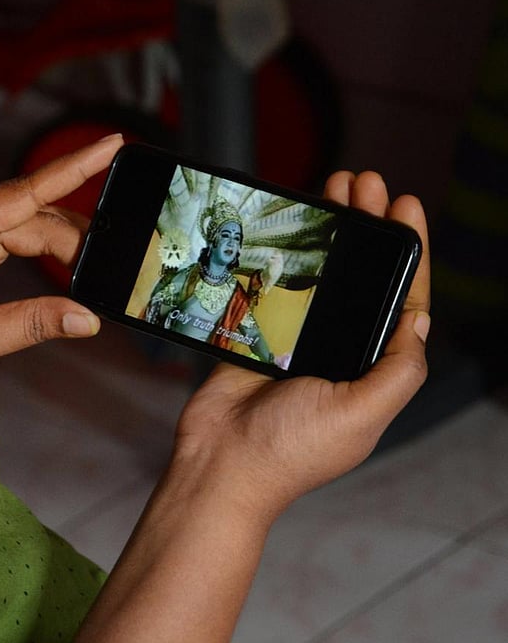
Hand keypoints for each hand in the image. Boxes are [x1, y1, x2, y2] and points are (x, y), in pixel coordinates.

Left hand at [0, 134, 122, 371]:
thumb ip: (32, 323)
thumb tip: (87, 318)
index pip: (26, 191)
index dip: (73, 167)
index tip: (111, 144)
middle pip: (33, 213)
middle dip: (75, 234)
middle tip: (113, 258)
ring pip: (26, 227)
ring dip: (61, 244)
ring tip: (95, 264)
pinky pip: (12, 241)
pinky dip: (41, 252)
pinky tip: (66, 264)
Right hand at [176, 170, 430, 515]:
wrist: (220, 461)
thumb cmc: (290, 449)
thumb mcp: (361, 415)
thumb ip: (399, 370)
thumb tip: (421, 318)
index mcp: (373, 370)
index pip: (405, 301)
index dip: (411, 251)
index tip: (406, 205)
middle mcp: (341, 351)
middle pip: (365, 276)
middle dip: (371, 225)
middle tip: (365, 181)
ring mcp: (299, 339)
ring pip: (324, 272)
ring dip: (333, 228)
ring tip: (336, 184)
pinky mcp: (259, 333)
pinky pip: (278, 282)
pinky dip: (286, 251)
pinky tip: (292, 222)